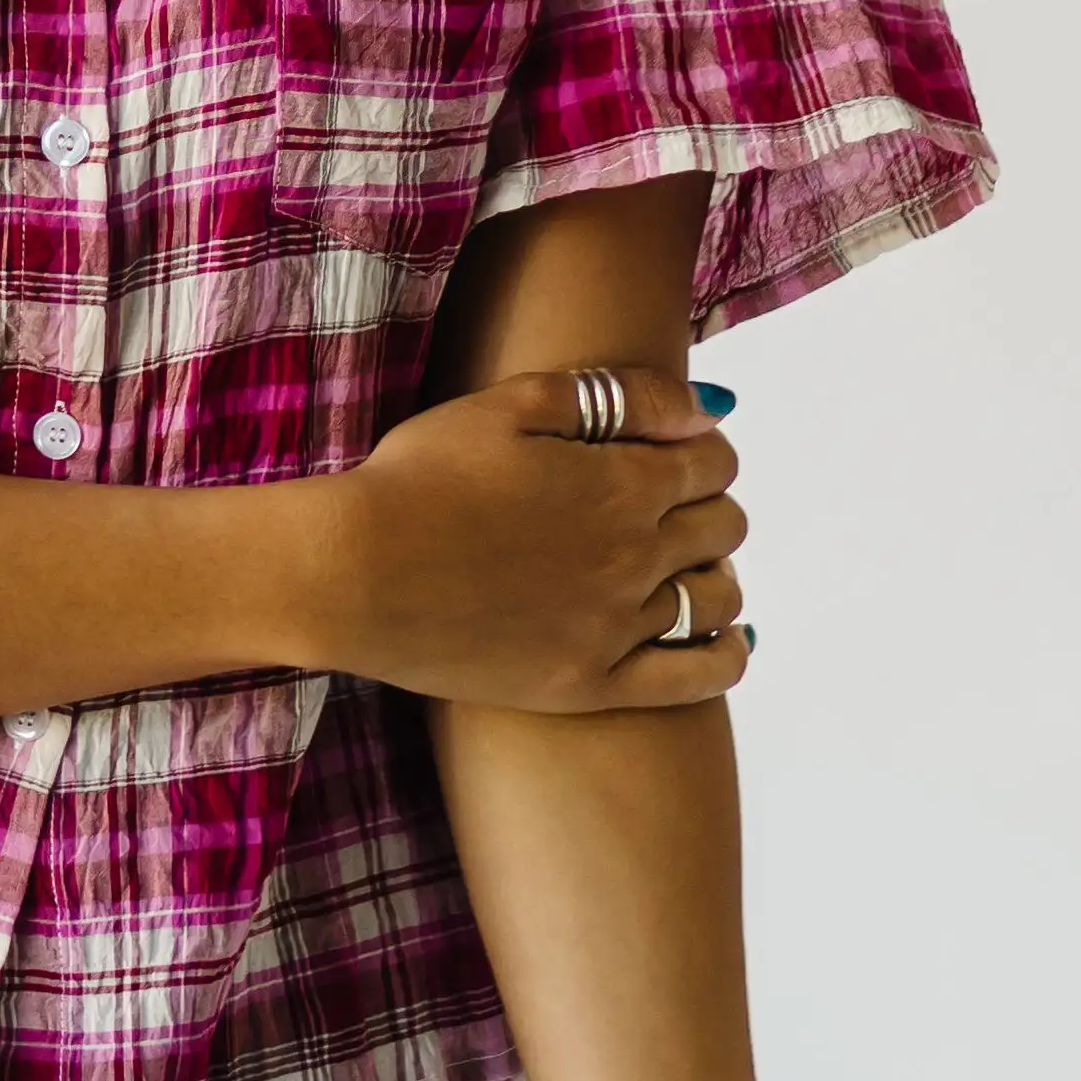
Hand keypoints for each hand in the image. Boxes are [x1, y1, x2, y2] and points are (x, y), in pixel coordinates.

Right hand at [317, 366, 748, 708]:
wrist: (353, 573)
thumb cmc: (419, 477)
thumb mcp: (512, 404)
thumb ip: (621, 396)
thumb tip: (707, 407)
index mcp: (621, 484)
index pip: (714, 462)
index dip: (700, 448)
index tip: (671, 450)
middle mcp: (635, 557)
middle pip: (724, 527)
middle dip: (707, 503)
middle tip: (663, 501)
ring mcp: (617, 628)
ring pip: (719, 597)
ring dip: (714, 570)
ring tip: (677, 562)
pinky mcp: (590, 684)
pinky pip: (698, 678)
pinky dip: (727, 653)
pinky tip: (721, 636)